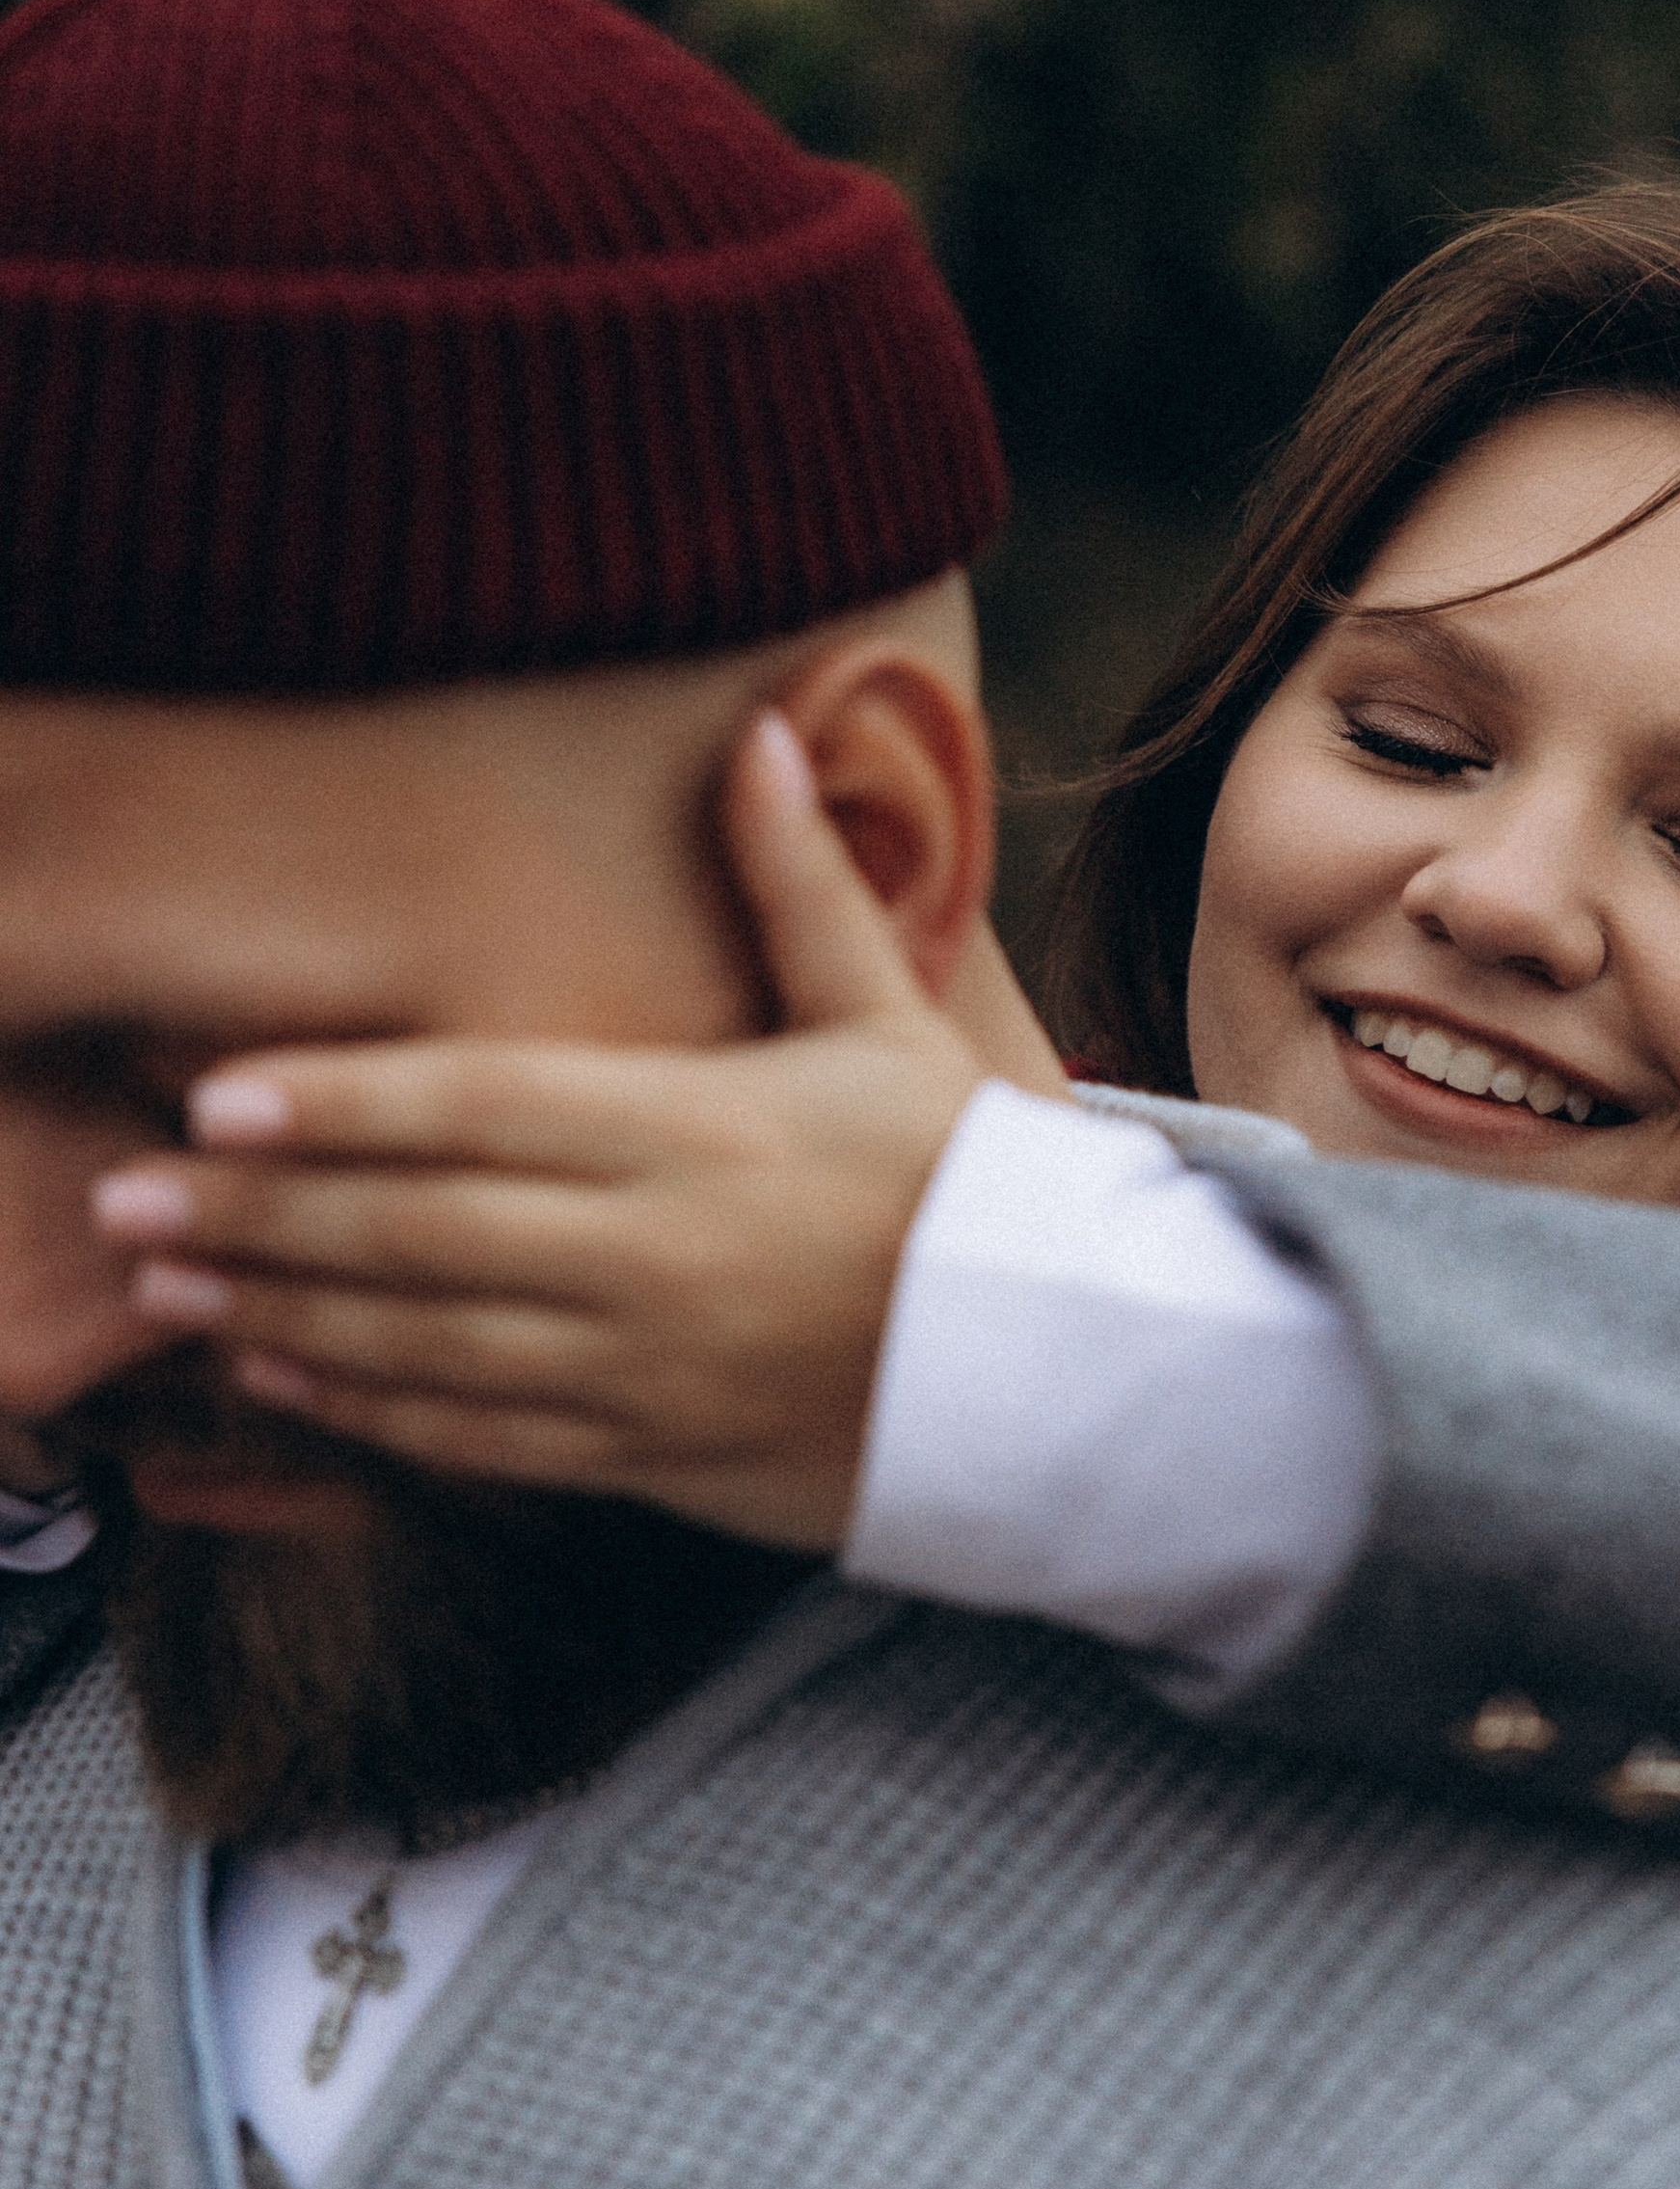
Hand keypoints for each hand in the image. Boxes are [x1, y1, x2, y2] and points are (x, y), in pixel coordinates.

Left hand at [88, 715, 988, 1550]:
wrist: (1056, 1364)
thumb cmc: (960, 1173)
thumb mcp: (881, 1019)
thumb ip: (796, 884)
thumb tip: (765, 732)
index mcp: (698, 1128)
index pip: (479, 1107)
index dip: (339, 1103)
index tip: (214, 1098)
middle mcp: (652, 1253)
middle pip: (415, 1232)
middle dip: (253, 1219)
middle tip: (116, 1201)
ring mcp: (645, 1368)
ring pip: (423, 1345)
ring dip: (278, 1315)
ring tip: (162, 1286)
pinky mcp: (651, 1456)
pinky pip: (478, 1438)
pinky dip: (366, 1410)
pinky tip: (278, 1374)